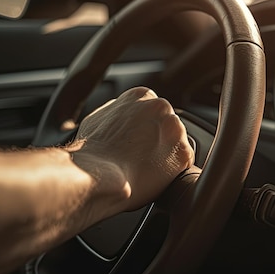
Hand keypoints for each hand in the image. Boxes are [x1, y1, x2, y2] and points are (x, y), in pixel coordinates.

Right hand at [68, 87, 194, 211]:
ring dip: (166, 155)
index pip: (154, 113)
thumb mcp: (99, 119)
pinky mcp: (182, 153)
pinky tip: (154, 178)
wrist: (92, 175)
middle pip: (168, 126)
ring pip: (178, 143)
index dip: (146, 132)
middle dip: (159, 141)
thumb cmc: (89, 153)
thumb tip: (121, 116)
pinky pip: (185, 164)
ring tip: (145, 169)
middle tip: (142, 158)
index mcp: (141, 95)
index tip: (138, 144)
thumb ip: (118, 113)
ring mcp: (174, 128)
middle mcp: (160, 106)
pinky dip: (173, 173)